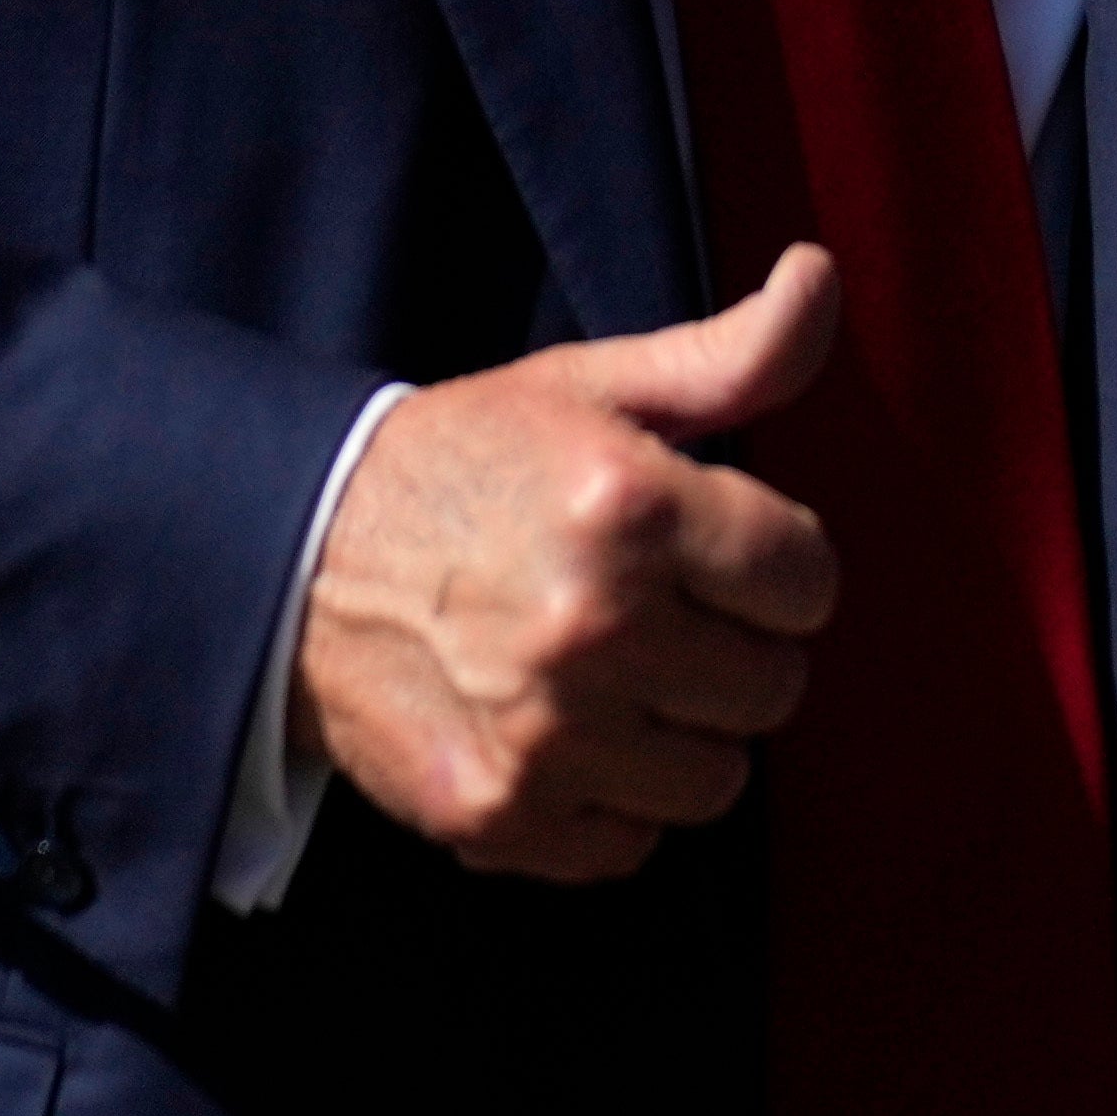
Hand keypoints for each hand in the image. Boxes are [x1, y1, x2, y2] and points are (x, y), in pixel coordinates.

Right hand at [297, 251, 846, 882]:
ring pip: (716, 778)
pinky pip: (633, 842)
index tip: (716, 555)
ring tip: (616, 677)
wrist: (295, 555)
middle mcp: (594, 626)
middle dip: (731, 648)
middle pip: (772, 686)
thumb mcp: (594, 387)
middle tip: (661, 614)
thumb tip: (822, 273)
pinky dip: (611, 801)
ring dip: (680, 733)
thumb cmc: (469, 464)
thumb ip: (731, 351)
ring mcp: (546, 732)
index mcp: (629, 506)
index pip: (807, 578)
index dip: (773, 565)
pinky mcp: (501, 812)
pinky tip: (564, 735)